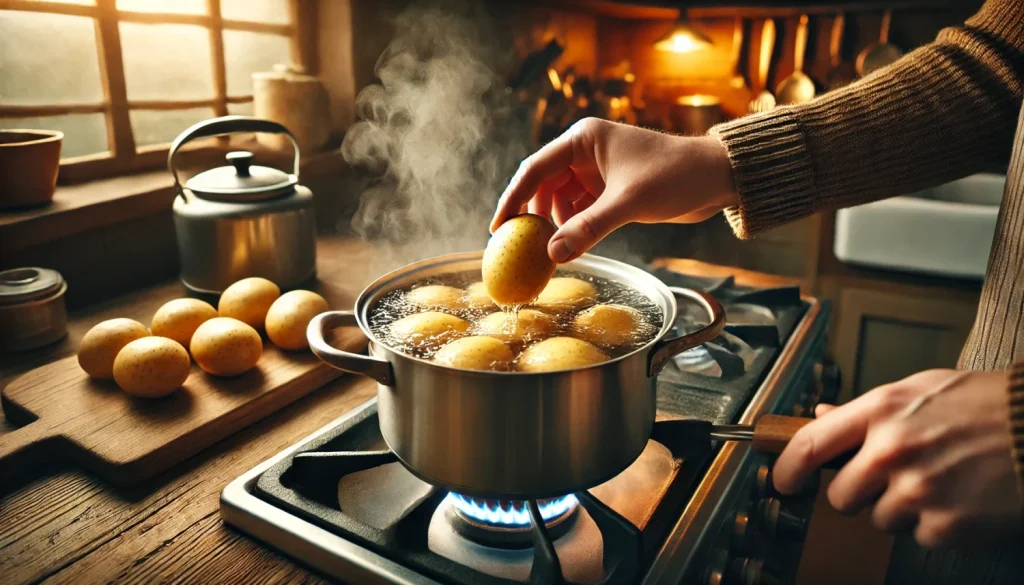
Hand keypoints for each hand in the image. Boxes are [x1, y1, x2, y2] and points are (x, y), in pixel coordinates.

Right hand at [489, 118, 736, 262]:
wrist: (716, 178)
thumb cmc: (675, 176)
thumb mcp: (628, 203)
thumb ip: (589, 228)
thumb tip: (552, 255)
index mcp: (583, 139)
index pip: (534, 169)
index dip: (512, 199)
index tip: (497, 229)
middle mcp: (584, 151)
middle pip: (542, 186)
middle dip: (531, 216)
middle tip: (517, 249)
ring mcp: (596, 171)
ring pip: (559, 201)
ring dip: (554, 225)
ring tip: (548, 252)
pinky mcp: (609, 190)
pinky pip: (579, 210)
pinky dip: (573, 228)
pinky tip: (572, 246)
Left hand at [774, 369, 1021, 547]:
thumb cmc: (984, 405)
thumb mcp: (919, 389)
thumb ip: (868, 409)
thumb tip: (823, 414)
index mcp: (881, 411)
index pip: (810, 444)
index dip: (787, 468)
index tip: (783, 481)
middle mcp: (891, 450)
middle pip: (839, 496)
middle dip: (858, 493)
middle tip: (892, 478)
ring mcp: (917, 490)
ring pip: (879, 519)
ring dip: (902, 508)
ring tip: (938, 479)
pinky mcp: (943, 524)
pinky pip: (917, 536)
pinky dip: (934, 524)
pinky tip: (958, 497)